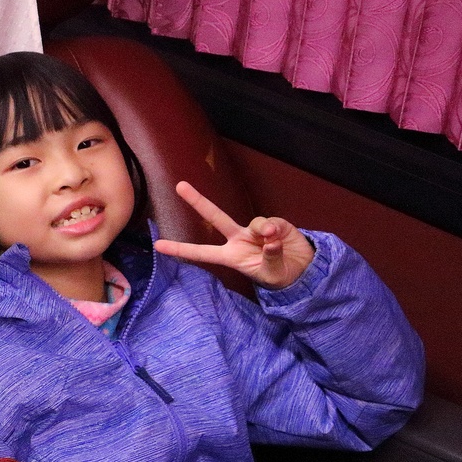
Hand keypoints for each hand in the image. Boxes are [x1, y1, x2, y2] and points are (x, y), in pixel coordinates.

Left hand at [155, 181, 314, 288]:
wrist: (302, 269)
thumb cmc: (279, 275)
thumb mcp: (271, 273)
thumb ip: (269, 256)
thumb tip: (269, 236)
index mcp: (230, 256)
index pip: (201, 253)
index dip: (181, 250)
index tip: (158, 246)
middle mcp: (238, 239)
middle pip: (215, 217)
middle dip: (197, 201)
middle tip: (179, 185)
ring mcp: (254, 229)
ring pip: (255, 223)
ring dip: (265, 233)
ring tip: (274, 245)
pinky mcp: (274, 223)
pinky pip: (269, 223)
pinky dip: (275, 231)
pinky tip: (279, 238)